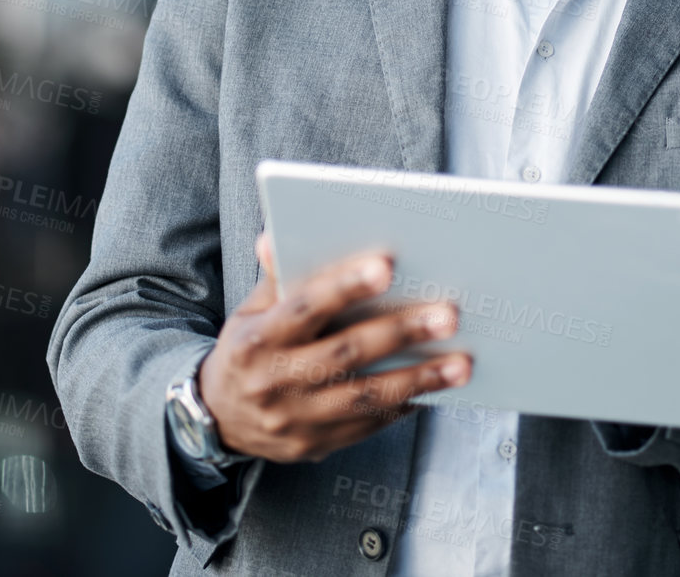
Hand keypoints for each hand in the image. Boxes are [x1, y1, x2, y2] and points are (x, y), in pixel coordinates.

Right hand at [196, 233, 472, 462]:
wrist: (218, 419)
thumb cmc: (248, 351)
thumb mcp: (250, 312)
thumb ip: (276, 277)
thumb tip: (277, 233)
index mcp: (256, 341)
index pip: (304, 308)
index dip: (344, 287)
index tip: (387, 266)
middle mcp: (274, 383)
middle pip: (345, 354)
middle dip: (400, 332)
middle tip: (448, 315)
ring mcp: (295, 420)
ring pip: (365, 397)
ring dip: (419, 379)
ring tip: (461, 363)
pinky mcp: (315, 445)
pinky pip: (368, 425)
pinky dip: (404, 405)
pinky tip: (436, 388)